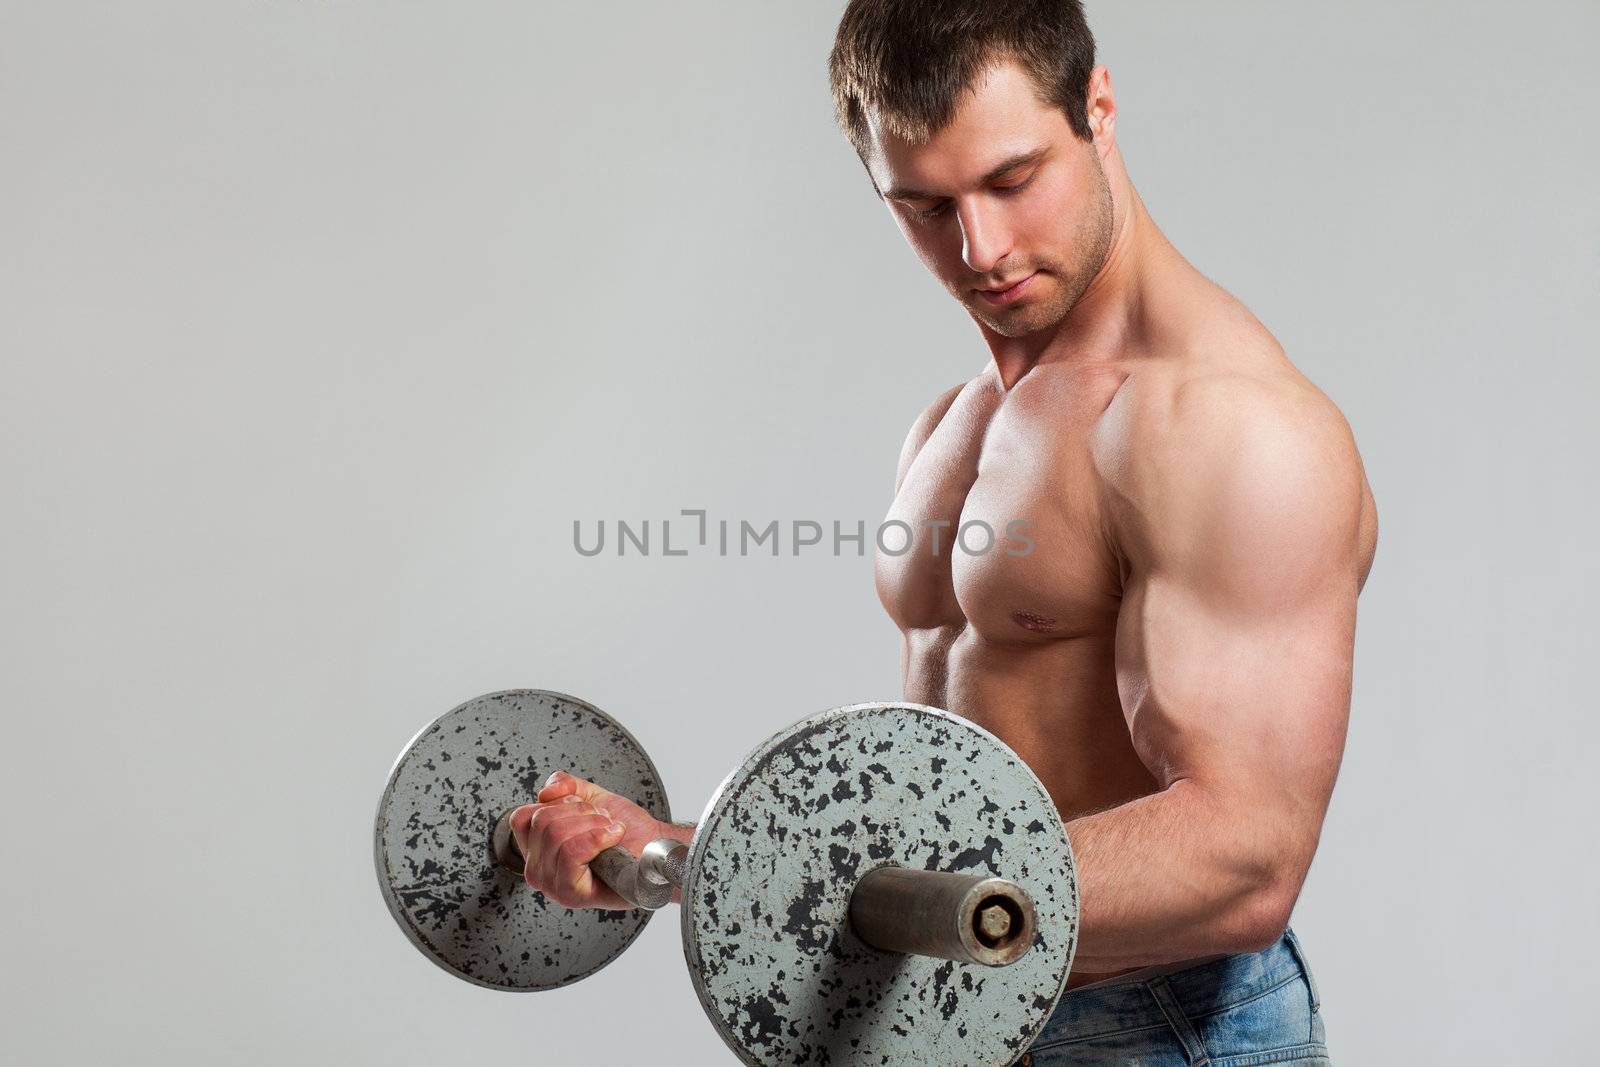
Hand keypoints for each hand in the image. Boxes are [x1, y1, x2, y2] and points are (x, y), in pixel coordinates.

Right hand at [507, 771, 665, 909]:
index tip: (584, 809)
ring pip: (557, 835)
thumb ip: (565, 786)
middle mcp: (538, 869)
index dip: (559, 804)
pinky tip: (612, 839)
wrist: (652, 848)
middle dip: (582, 812)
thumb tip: (546, 791)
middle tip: (603, 822)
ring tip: (609, 832)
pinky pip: (572, 853)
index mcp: (537, 849)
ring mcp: (551, 884)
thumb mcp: (590, 798)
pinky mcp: (569, 894)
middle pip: (543, 822)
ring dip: (593, 824)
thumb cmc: (624, 831)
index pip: (523, 817)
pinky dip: (597, 838)